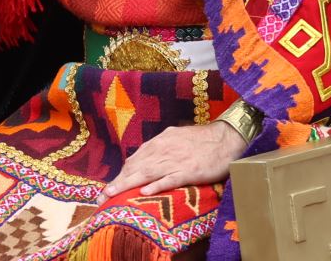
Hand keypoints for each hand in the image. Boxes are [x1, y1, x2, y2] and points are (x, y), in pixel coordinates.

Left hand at [101, 122, 243, 198]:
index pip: (135, 159)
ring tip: (114, 193)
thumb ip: (161, 148)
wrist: (227, 137)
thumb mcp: (177, 139)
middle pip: (137, 166)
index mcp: (160, 141)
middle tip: (103, 194)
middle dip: (119, 181)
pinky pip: (171, 178)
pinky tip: (145, 192)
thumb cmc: (202, 140)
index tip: (110, 185)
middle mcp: (164, 149)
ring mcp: (177, 160)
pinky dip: (157, 185)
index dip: (122, 173)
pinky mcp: (190, 170)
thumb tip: (146, 159)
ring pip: (147, 173)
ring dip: (129, 184)